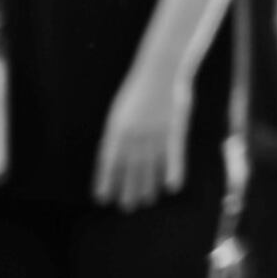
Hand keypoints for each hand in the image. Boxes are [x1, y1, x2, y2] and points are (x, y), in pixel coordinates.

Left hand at [92, 75, 191, 208]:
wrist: (160, 69)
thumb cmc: (140, 88)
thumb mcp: (121, 109)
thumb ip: (119, 132)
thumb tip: (114, 155)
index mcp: (117, 128)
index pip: (108, 160)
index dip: (105, 180)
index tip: (102, 198)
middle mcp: (134, 133)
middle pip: (130, 167)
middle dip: (128, 189)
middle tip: (127, 208)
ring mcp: (155, 131)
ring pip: (150, 165)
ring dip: (148, 185)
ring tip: (146, 201)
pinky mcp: (173, 129)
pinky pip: (173, 155)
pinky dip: (174, 171)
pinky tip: (172, 186)